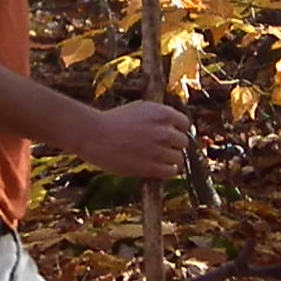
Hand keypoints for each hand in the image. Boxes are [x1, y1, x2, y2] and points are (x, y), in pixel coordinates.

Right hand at [72, 98, 190, 182]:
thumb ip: (159, 116)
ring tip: (157, 159)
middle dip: (174, 145)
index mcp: (162, 114)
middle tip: (161, 148)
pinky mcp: (152, 167)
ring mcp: (159, 150)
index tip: (171, 136)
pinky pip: (171, 171)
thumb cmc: (113, 121)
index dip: (178, 130)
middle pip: (183, 142)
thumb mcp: (139, 109)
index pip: (185, 124)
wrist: (95, 135)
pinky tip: (158, 168)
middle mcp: (164, 131)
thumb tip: (174, 127)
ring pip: (179, 158)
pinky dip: (167, 171)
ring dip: (171, 160)